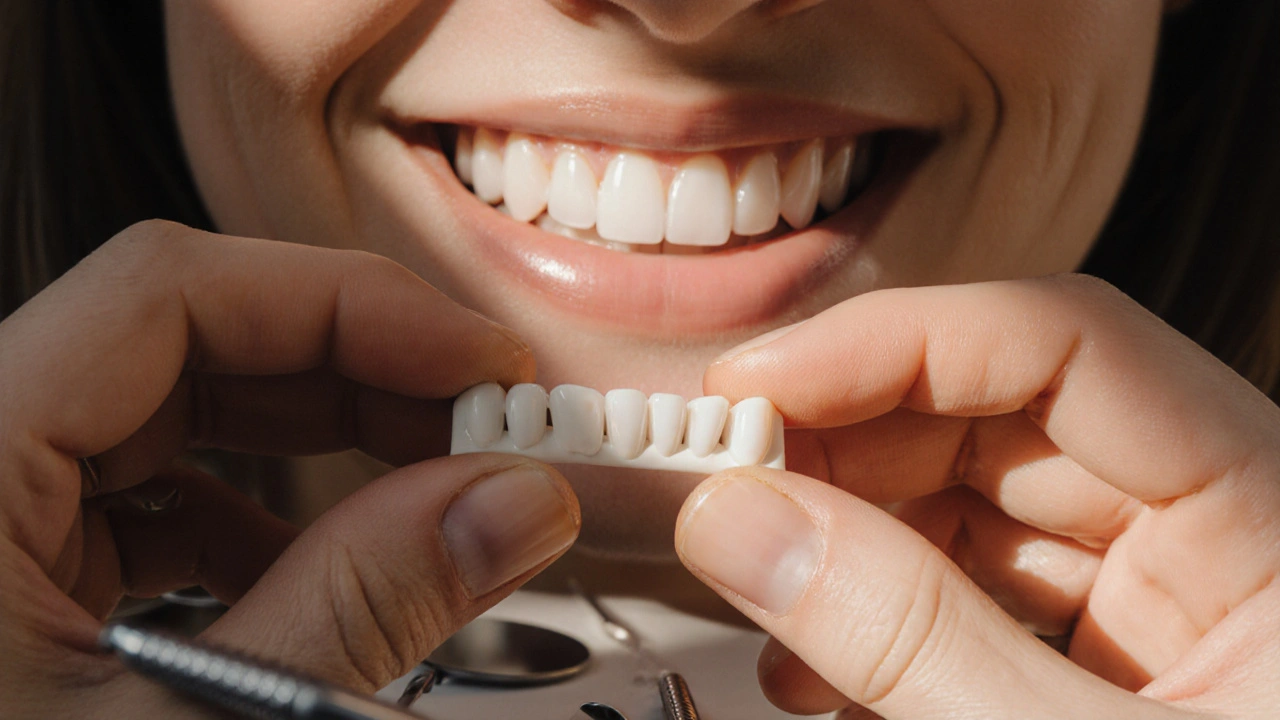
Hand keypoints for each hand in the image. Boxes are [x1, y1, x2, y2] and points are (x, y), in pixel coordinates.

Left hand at [0, 221, 579, 716]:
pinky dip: (251, 515)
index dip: (345, 304)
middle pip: (180, 346)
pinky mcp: (4, 587)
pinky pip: (141, 501)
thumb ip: (362, 606)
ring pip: (166, 417)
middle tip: (485, 423)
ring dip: (314, 440)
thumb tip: (510, 503)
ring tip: (430, 485)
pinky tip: (320, 568)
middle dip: (353, 371)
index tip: (477, 362)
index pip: (165, 297)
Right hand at [676, 274, 1279, 718]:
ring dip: (857, 540)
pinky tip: (825, 675)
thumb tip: (744, 521)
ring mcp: (1174, 601)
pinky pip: (986, 596)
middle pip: (1005, 418)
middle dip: (851, 447)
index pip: (1066, 343)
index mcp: (1276, 517)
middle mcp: (1226, 532)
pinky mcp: (1123, 664)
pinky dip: (893, 621)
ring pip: (980, 505)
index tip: (754, 389)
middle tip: (730, 492)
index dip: (895, 343)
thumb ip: (910, 641)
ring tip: (767, 597)